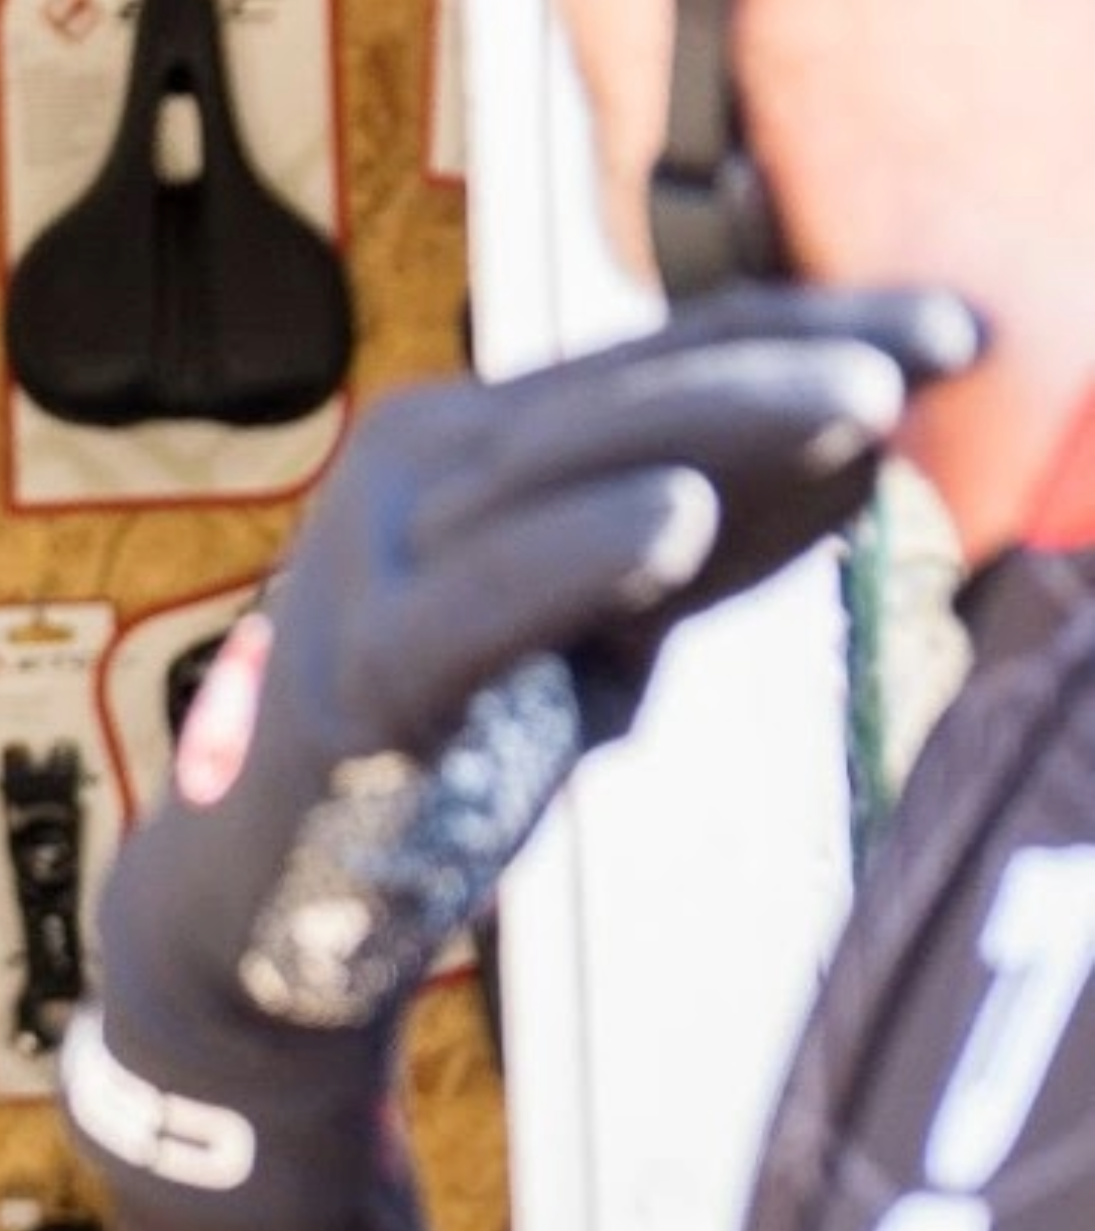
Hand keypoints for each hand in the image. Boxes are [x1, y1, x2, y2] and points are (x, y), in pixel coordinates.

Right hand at [63, 284, 977, 1228]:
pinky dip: (578, 555)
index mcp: (464, 443)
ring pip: (558, 472)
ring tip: (858, 400)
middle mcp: (405, 472)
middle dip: (788, 359)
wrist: (273, 908)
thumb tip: (870, 436)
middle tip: (939, 338)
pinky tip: (677, 518)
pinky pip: (479, 602)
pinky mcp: (357, 678)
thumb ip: (706, 536)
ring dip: (717, 427)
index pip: (654, 360)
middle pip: (617, 394)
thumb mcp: (597, 621)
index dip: (804, 329)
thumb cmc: (443, 757)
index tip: (957, 322)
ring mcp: (369, 566)